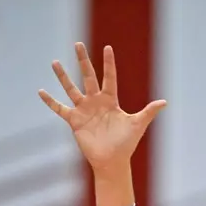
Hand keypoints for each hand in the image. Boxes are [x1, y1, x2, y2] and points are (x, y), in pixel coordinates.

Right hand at [39, 42, 165, 174]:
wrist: (112, 161)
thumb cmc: (126, 144)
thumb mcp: (137, 125)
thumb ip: (149, 112)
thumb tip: (164, 102)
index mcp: (111, 100)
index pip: (109, 77)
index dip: (109, 63)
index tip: (107, 47)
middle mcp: (96, 101)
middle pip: (88, 76)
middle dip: (82, 60)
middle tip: (77, 44)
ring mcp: (84, 110)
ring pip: (71, 89)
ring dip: (63, 76)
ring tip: (54, 62)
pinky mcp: (74, 121)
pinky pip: (60, 108)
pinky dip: (50, 101)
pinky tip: (41, 91)